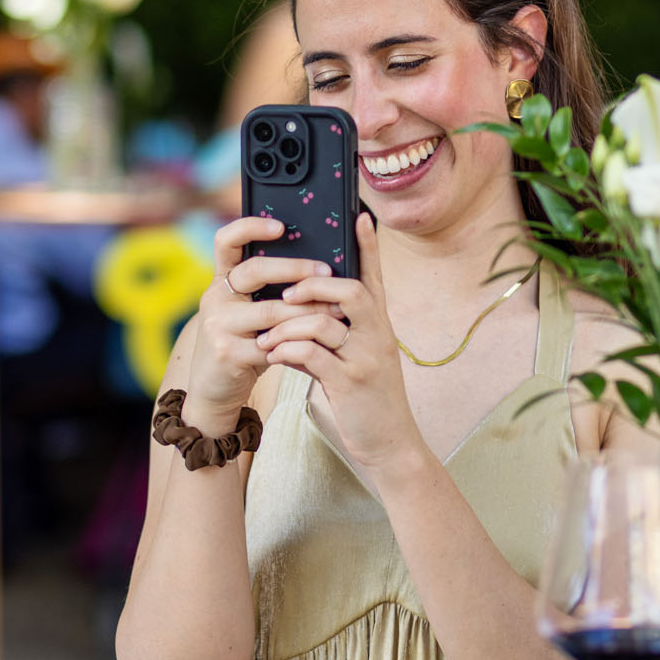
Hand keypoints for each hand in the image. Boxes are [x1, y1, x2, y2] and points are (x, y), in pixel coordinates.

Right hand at [179, 216, 336, 432]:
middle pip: (254, 270)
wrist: (213, 390)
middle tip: (326, 270)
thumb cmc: (243, 344)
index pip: (226, 241)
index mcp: (222, 281)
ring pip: (270, 310)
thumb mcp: (249, 312)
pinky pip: (272, 344)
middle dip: (295, 268)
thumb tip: (320, 266)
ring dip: (307, 310)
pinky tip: (319, 342)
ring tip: (335, 310)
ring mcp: (218, 325)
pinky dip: (298, 343)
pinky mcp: (227, 353)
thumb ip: (269, 292)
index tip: (281, 225)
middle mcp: (215, 297)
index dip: (250, 227)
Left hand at [256, 213, 422, 477]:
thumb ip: (332, 336)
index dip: (369, 246)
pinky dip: (288, 352)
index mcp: (379, 327)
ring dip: (291, 325)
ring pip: (326, 324)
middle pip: (353, 292)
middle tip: (286, 294)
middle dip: (314, 287)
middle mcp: (377, 337)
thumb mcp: (355, 360)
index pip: (375, 278)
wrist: (390, 444)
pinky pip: (314, 356)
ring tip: (268, 335)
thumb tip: (297, 317)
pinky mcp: (350, 384)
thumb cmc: (367, 399)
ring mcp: (365, 359)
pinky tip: (274, 356)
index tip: (360, 215)